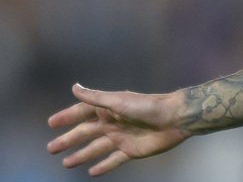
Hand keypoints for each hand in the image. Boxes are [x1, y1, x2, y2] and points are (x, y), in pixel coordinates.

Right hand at [48, 84, 189, 175]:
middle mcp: (112, 123)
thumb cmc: (147, 107)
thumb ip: (95, 98)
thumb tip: (74, 87)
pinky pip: (114, 160)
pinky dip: (103, 165)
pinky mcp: (131, 151)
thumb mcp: (118, 101)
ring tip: (66, 163)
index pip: (82, 113)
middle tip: (51, 148)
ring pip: (96, 148)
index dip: (67, 117)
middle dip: (69, 140)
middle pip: (85, 133)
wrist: (175, 119)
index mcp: (108, 109)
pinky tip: (92, 172)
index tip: (51, 123)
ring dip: (81, 155)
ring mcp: (121, 138)